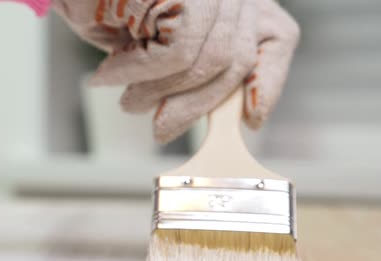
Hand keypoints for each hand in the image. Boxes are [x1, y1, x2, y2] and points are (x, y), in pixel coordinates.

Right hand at [53, 0, 299, 142]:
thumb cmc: (102, 6)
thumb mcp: (158, 42)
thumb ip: (194, 66)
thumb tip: (218, 110)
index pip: (277, 36)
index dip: (269, 82)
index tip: (251, 118)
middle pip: (238, 58)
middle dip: (196, 106)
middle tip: (161, 128)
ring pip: (210, 59)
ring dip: (162, 93)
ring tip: (128, 101)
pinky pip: (176, 52)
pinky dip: (141, 74)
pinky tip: (109, 74)